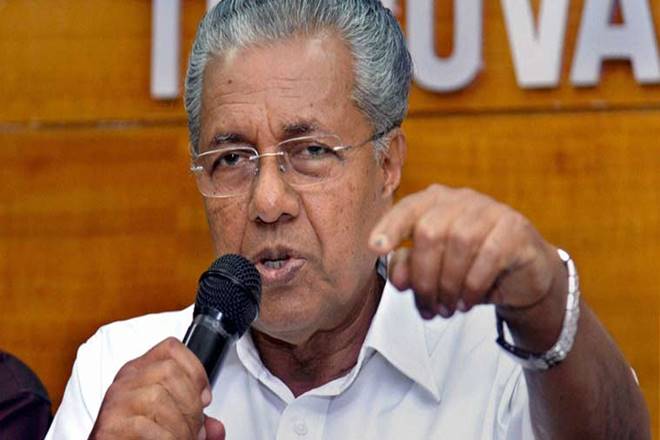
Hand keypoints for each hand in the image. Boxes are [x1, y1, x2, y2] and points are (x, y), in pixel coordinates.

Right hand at [89, 337, 225, 439]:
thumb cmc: (140, 438)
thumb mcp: (172, 424)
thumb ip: (196, 421)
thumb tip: (217, 428)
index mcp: (141, 372)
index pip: (171, 348)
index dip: (195, 369)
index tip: (204, 398)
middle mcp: (126, 382)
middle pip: (169, 370)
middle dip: (191, 404)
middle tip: (195, 429)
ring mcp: (115, 402)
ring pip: (158, 397)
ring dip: (180, 426)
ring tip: (182, 439)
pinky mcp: (108, 426)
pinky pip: (144, 425)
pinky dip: (166, 439)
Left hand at [369, 185, 564, 327]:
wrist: (523, 277)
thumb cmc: (471, 268)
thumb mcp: (434, 272)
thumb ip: (410, 270)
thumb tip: (398, 278)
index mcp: (435, 203)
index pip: (407, 209)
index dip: (390, 227)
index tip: (376, 248)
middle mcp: (462, 200)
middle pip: (430, 232)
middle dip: (424, 277)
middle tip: (427, 306)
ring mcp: (491, 211)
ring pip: (460, 243)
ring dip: (449, 285)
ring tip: (447, 307)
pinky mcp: (515, 228)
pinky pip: (489, 255)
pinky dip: (473, 285)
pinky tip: (467, 301)